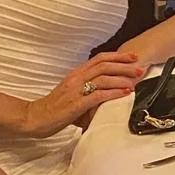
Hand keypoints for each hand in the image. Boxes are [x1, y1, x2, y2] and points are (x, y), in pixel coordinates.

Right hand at [25, 51, 146, 136]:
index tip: (133, 56)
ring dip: (122, 78)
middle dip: (124, 65)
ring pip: (103, 78)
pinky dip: (113, 92)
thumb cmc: (54, 107)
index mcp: (75, 73)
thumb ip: (87, 89)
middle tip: (140, 67)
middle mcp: (76, 78)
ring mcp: (75, 90)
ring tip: (135, 80)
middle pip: (104, 65)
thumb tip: (106, 91)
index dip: (117, 56)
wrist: (34, 118)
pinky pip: (98, 95)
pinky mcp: (76, 104)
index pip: (99, 59)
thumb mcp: (71, 92)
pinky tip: (124, 93)